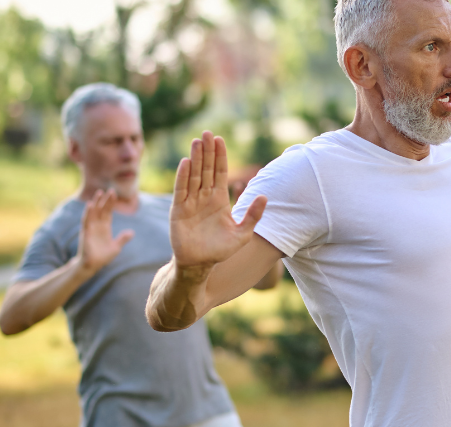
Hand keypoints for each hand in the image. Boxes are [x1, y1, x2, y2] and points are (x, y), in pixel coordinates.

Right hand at [78, 189, 134, 272]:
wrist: (92, 265)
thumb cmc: (102, 257)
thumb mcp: (116, 247)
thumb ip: (123, 239)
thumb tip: (131, 232)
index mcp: (105, 227)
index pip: (108, 212)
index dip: (111, 203)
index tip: (114, 194)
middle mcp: (97, 225)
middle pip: (102, 210)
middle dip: (105, 200)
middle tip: (110, 190)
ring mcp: (91, 228)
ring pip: (93, 212)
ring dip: (96, 203)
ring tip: (99, 193)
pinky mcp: (86, 232)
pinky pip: (86, 220)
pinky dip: (88, 212)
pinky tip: (90, 205)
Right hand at [169, 131, 266, 269]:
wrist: (200, 264)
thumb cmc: (221, 249)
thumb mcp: (242, 233)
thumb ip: (253, 215)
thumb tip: (266, 196)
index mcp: (220, 200)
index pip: (220, 173)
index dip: (220, 157)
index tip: (220, 139)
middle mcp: (205, 198)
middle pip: (206, 170)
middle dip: (207, 152)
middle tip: (207, 133)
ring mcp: (191, 202)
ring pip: (194, 176)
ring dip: (195, 158)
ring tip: (197, 141)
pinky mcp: (179, 210)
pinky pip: (182, 190)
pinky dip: (183, 176)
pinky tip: (186, 162)